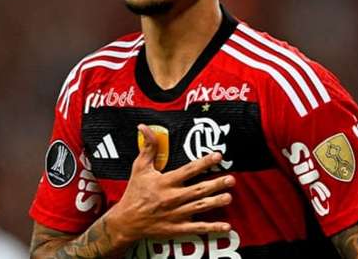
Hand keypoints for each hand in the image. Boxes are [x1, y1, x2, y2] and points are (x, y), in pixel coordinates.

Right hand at [105, 124, 234, 244]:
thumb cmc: (135, 192)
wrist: (126, 221)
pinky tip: (226, 226)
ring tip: (229, 197)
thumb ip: (147, 147)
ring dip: (215, 202)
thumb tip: (144, 127)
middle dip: (215, 184)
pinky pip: (197, 229)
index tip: (218, 156)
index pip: (188, 170)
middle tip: (231, 179)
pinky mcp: (177, 229)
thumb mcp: (140, 168)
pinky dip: (212, 228)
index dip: (204, 163)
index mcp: (165, 182)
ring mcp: (175, 215)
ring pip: (199, 208)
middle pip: (197, 190)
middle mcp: (172, 198)